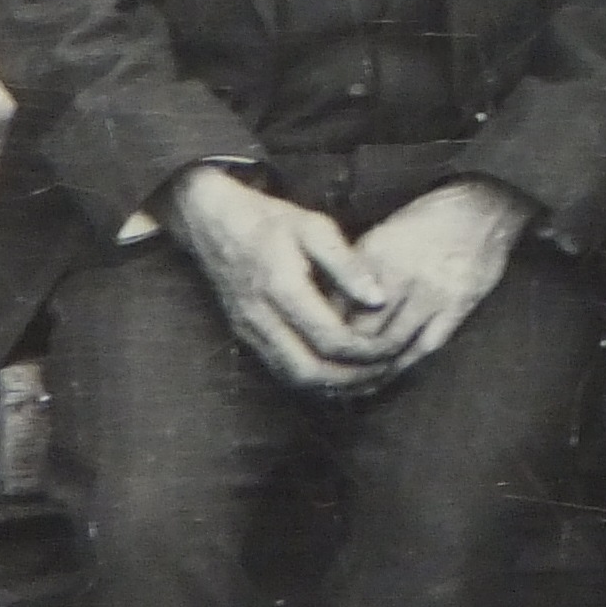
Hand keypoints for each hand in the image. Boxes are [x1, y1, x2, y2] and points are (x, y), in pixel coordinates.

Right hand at [160, 165, 405, 394]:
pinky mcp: (246, 337)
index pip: (329, 338)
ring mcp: (249, 331)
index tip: (393, 346)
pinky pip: (282, 372)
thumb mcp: (314, 227)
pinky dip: (315, 381)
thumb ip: (347, 264)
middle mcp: (261, 317)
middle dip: (352, 378)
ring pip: (295, 378)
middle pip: (310, 370)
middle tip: (387, 370)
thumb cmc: (269, 220)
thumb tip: (380, 299)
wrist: (213, 224)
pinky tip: (341, 374)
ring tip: (371, 378)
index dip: (364, 350)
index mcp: (280, 287)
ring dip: (335, 386)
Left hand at [335, 178, 536, 382]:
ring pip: (392, 344)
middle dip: (345, 357)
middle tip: (330, 373)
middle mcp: (403, 274)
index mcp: (376, 253)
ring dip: (372, 368)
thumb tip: (327, 308)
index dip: (325, 332)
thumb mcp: (381, 235)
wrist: (482, 207)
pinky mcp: (457, 306)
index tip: (315, 348)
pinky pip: (424, 347)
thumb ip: (355, 271)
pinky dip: (403, 366)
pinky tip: (389, 373)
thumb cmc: (426, 222)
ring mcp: (433, 292)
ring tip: (355, 380)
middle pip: (363, 330)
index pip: (340, 306)